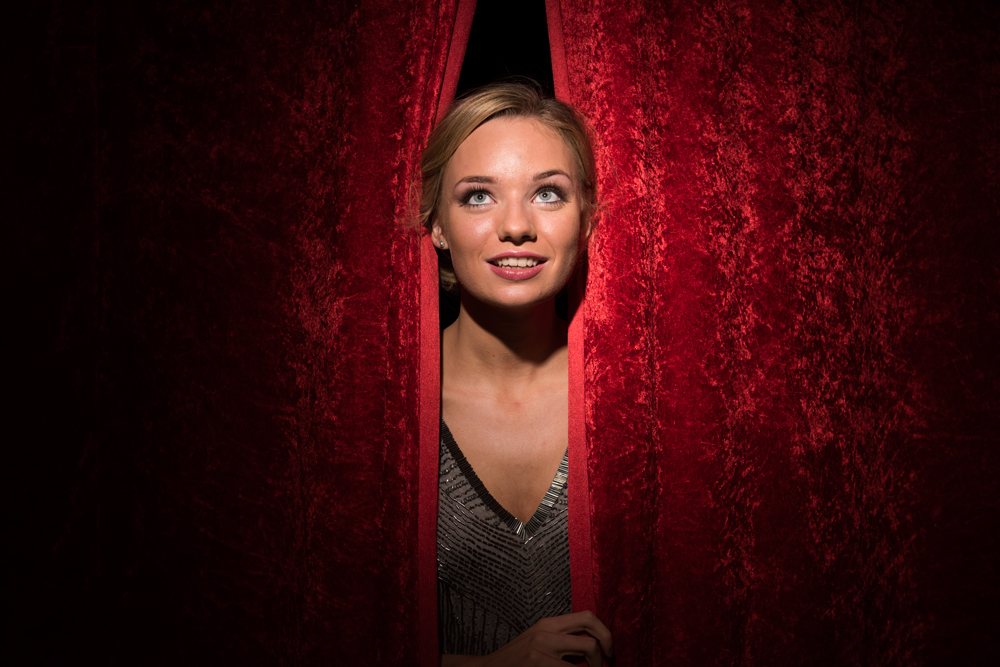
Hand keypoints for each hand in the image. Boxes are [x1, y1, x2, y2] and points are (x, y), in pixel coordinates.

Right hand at [441, 611, 613, 666]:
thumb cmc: (517, 662)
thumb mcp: (540, 645)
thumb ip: (562, 644)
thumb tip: (592, 651)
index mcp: (548, 623)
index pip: (587, 616)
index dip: (604, 632)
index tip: (609, 651)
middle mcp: (546, 630)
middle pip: (590, 624)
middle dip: (606, 645)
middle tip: (607, 663)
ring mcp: (541, 645)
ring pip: (587, 647)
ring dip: (595, 666)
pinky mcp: (536, 660)